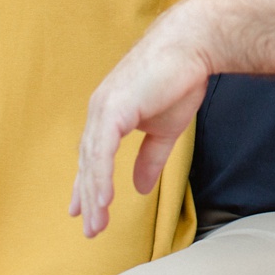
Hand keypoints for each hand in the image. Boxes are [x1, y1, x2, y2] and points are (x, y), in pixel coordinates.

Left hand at [70, 14, 210, 238]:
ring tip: (97, 223)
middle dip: (88, 197)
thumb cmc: (180, 78)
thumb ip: (150, 157)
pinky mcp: (114, 108)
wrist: (192, 46)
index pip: (92, 154)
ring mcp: (104, 108)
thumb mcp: (165, 128)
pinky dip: (101, 176)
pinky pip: (102, 151)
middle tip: (91, 228)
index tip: (82, 208)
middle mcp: (100, 110)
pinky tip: (103, 199)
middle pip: (88, 161)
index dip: (87, 182)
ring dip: (94, 194)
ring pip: (92, 160)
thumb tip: (140, 188)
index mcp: (110, 112)